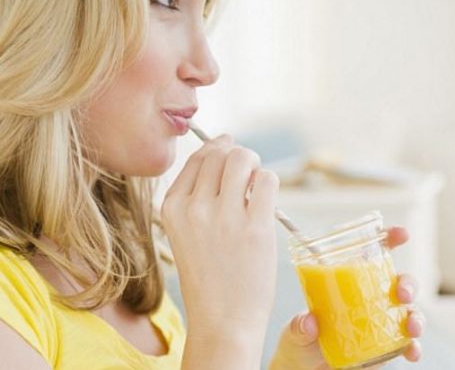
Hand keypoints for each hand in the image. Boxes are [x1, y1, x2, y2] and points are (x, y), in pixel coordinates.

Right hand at [161, 134, 279, 337]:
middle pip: (222, 153)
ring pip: (244, 159)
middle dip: (240, 157)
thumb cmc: (210, 276)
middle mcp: (194, 207)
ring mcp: (224, 216)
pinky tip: (266, 204)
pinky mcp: (255, 227)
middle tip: (249, 177)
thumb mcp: (187, 232)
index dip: (219, 149)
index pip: (199, 157)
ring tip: (257, 189)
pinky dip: (270, 185)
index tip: (231, 152)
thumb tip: (228, 145)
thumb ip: (199, 194)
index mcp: (172, 207)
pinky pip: (268, 180)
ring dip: (256, 167)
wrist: (222, 320)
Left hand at [269, 227, 423, 369]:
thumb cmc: (301, 340)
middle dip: (408, 283)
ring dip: (416, 315)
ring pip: (410, 311)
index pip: (372, 253)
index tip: (400, 234)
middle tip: (401, 292)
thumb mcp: (295, 331)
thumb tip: (310, 322)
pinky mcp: (387, 345)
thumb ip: (300, 326)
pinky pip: (408, 343)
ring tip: (411, 326)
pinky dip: (414, 346)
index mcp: (349, 281)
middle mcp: (370, 297)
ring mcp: (381, 321)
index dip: (389, 239)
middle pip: (399, 281)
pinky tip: (412, 351)